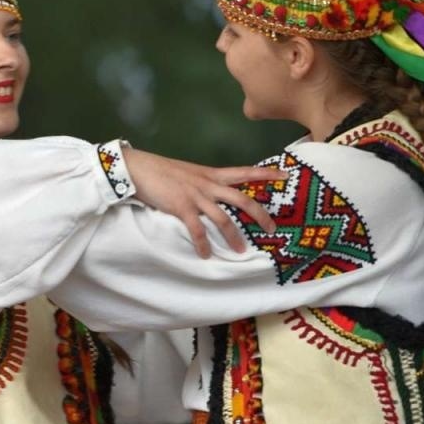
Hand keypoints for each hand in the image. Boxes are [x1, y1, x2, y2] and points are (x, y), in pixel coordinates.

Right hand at [124, 148, 284, 257]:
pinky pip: (197, 229)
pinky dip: (203, 244)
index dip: (266, 174)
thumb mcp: (188, 173)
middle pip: (242, 199)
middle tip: (272, 228)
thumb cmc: (160, 170)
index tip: (286, 175)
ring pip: (223, 218)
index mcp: (211, 174)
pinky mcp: (181, 207)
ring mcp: (196, 196)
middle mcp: (208, 184)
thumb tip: (210, 193)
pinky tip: (206, 255)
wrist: (137, 168)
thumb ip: (202, 182)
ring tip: (240, 250)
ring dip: (233, 236)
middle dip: (260, 215)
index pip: (244, 172)